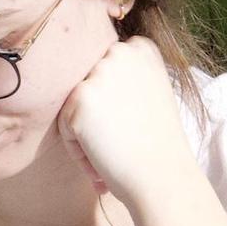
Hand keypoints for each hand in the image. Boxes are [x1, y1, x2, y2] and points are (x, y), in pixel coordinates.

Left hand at [55, 35, 192, 206]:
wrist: (162, 176)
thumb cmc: (157, 143)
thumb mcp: (149, 92)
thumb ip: (122, 76)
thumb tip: (89, 72)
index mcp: (140, 48)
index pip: (99, 70)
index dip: (110, 103)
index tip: (130, 123)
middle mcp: (120, 52)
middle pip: (84, 87)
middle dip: (95, 118)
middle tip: (120, 141)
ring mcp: (100, 73)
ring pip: (72, 106)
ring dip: (84, 135)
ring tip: (112, 153)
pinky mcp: (80, 97)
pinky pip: (64, 125)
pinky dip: (77, 148)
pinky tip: (101, 159)